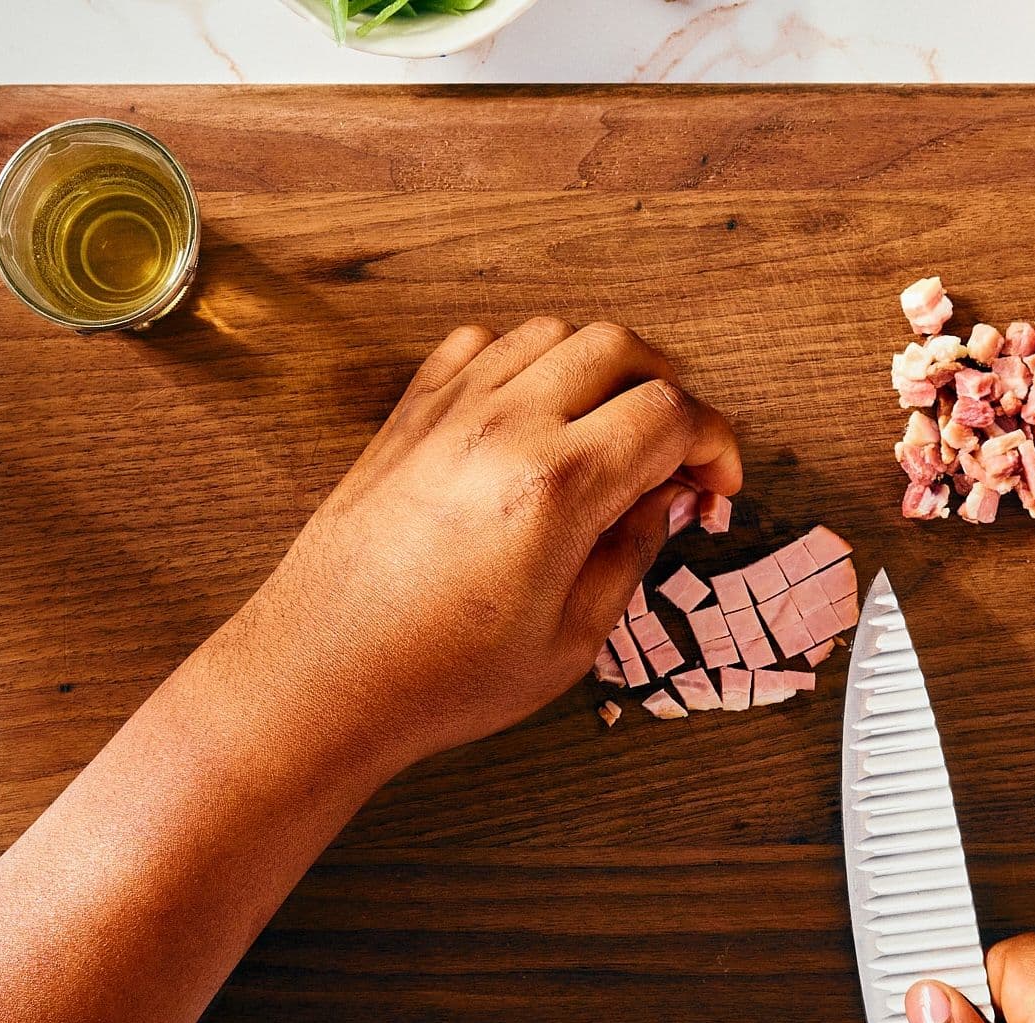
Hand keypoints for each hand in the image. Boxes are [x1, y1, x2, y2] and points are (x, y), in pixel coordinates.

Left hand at [190, 317, 740, 778]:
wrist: (318, 677)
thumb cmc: (437, 676)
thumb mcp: (572, 640)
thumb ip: (632, 551)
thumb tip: (666, 499)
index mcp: (556, 486)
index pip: (671, 414)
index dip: (715, 445)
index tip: (715, 485)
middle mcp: (504, 427)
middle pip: (621, 348)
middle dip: (668, 393)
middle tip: (672, 455)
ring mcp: (450, 411)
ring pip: (554, 333)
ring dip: (600, 369)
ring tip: (608, 432)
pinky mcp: (408, 416)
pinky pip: (480, 345)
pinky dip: (523, 363)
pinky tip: (533, 416)